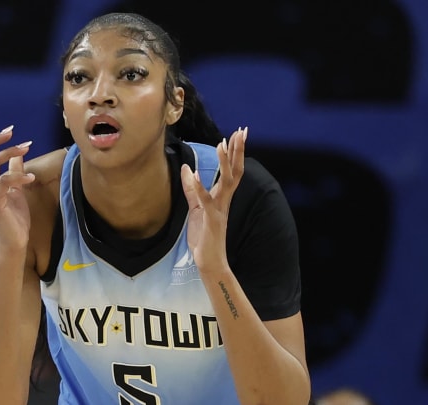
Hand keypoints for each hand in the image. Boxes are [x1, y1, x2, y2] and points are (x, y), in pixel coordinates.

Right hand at [0, 117, 34, 249]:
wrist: (14, 241)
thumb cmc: (14, 216)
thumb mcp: (16, 189)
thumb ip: (15, 171)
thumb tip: (19, 154)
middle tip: (10, 130)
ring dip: (9, 153)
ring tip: (26, 147)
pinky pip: (3, 183)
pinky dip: (18, 177)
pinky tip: (31, 177)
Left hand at [180, 127, 247, 273]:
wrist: (209, 260)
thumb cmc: (204, 236)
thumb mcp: (195, 207)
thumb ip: (191, 188)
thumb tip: (186, 167)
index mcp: (222, 197)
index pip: (233, 170)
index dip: (236, 151)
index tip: (239, 133)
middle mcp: (224, 200)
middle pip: (235, 171)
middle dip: (238, 151)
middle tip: (241, 131)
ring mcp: (219, 209)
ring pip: (226, 182)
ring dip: (224, 163)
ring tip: (221, 144)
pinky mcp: (210, 219)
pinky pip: (205, 200)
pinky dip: (199, 187)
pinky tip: (194, 173)